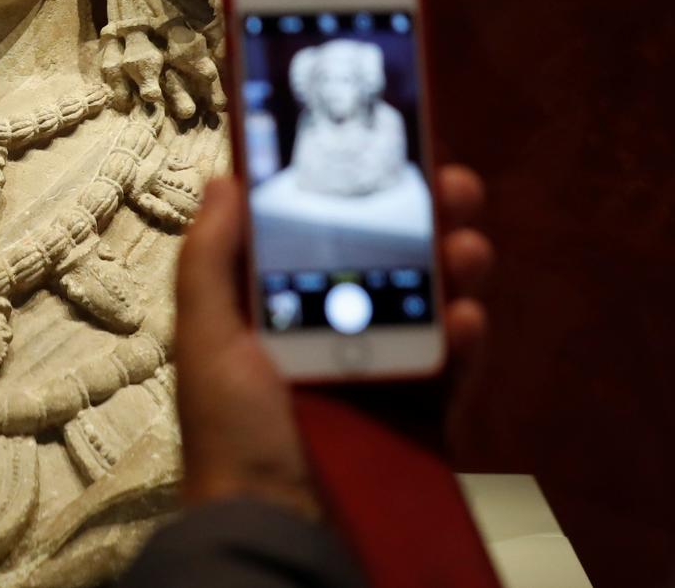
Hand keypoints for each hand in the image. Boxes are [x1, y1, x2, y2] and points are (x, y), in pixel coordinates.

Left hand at [172, 165, 493, 513]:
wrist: (279, 528)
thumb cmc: (233, 432)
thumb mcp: (207, 338)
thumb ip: (213, 259)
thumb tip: (228, 179)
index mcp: (279, 305)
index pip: (322, 230)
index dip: (355, 188)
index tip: (386, 147)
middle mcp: (335, 327)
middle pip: (391, 254)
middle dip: (427, 213)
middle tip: (453, 184)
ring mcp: (384, 368)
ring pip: (433, 299)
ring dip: (457, 264)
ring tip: (467, 248)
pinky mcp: (421, 412)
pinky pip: (454, 366)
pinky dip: (466, 340)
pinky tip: (467, 320)